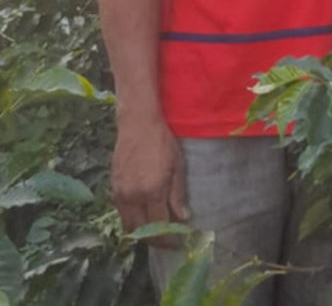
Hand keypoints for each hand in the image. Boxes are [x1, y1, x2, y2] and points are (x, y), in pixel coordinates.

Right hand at [111, 115, 188, 243]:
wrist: (138, 124)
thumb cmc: (162, 142)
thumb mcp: (178, 166)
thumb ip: (178, 194)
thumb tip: (183, 218)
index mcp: (152, 191)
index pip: (159, 226)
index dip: (168, 239)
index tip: (177, 242)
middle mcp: (133, 196)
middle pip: (141, 231)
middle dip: (155, 241)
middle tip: (167, 242)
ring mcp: (120, 193)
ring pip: (128, 225)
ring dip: (141, 233)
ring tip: (156, 232)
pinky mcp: (112, 189)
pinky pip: (121, 213)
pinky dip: (132, 220)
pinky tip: (143, 216)